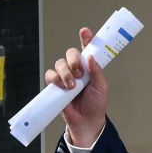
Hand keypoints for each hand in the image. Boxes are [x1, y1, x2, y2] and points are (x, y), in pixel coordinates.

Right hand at [43, 27, 107, 146]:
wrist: (86, 121)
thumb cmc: (96, 104)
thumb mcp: (101, 87)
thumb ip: (96, 72)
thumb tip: (90, 57)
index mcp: (90, 67)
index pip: (87, 49)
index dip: (86, 38)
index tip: (85, 31)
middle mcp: (77, 69)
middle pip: (70, 53)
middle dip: (73, 60)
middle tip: (79, 73)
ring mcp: (66, 76)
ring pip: (60, 63)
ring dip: (65, 73)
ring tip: (72, 86)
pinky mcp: (56, 85)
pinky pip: (50, 75)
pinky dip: (54, 78)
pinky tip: (62, 87)